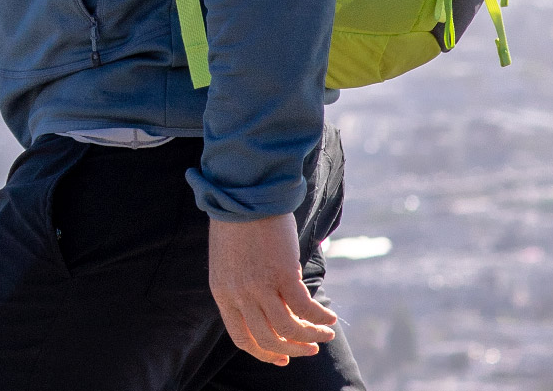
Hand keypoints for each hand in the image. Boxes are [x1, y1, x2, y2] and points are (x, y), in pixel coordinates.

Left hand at [209, 214, 335, 363]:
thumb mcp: (230, 262)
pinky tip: (329, 316)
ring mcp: (259, 286)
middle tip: (310, 349)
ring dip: (311, 336)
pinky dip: (320, 316)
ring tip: (326, 332)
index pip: (242, 338)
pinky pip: (305, 307)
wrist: (244, 194)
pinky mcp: (282, 274)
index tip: (283, 359)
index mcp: (222, 293)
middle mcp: (238, 295)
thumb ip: (244, 287)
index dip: (265, 353)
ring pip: (289, 328)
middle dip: (293, 349)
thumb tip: (272, 306)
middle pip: (268, 338)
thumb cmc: (238, 223)